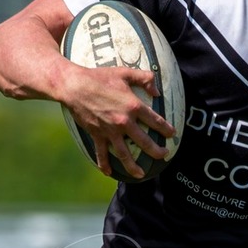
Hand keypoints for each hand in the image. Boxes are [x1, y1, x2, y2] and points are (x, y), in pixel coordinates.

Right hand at [60, 64, 172, 179]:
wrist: (75, 86)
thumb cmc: (100, 77)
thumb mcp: (125, 72)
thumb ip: (144, 78)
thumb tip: (157, 91)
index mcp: (133, 106)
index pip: (155, 121)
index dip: (166, 129)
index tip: (172, 134)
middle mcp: (124, 122)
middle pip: (144, 142)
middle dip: (157, 151)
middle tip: (164, 155)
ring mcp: (110, 131)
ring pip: (124, 154)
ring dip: (133, 166)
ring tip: (141, 175)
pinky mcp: (96, 135)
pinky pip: (102, 153)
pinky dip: (104, 164)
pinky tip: (108, 173)